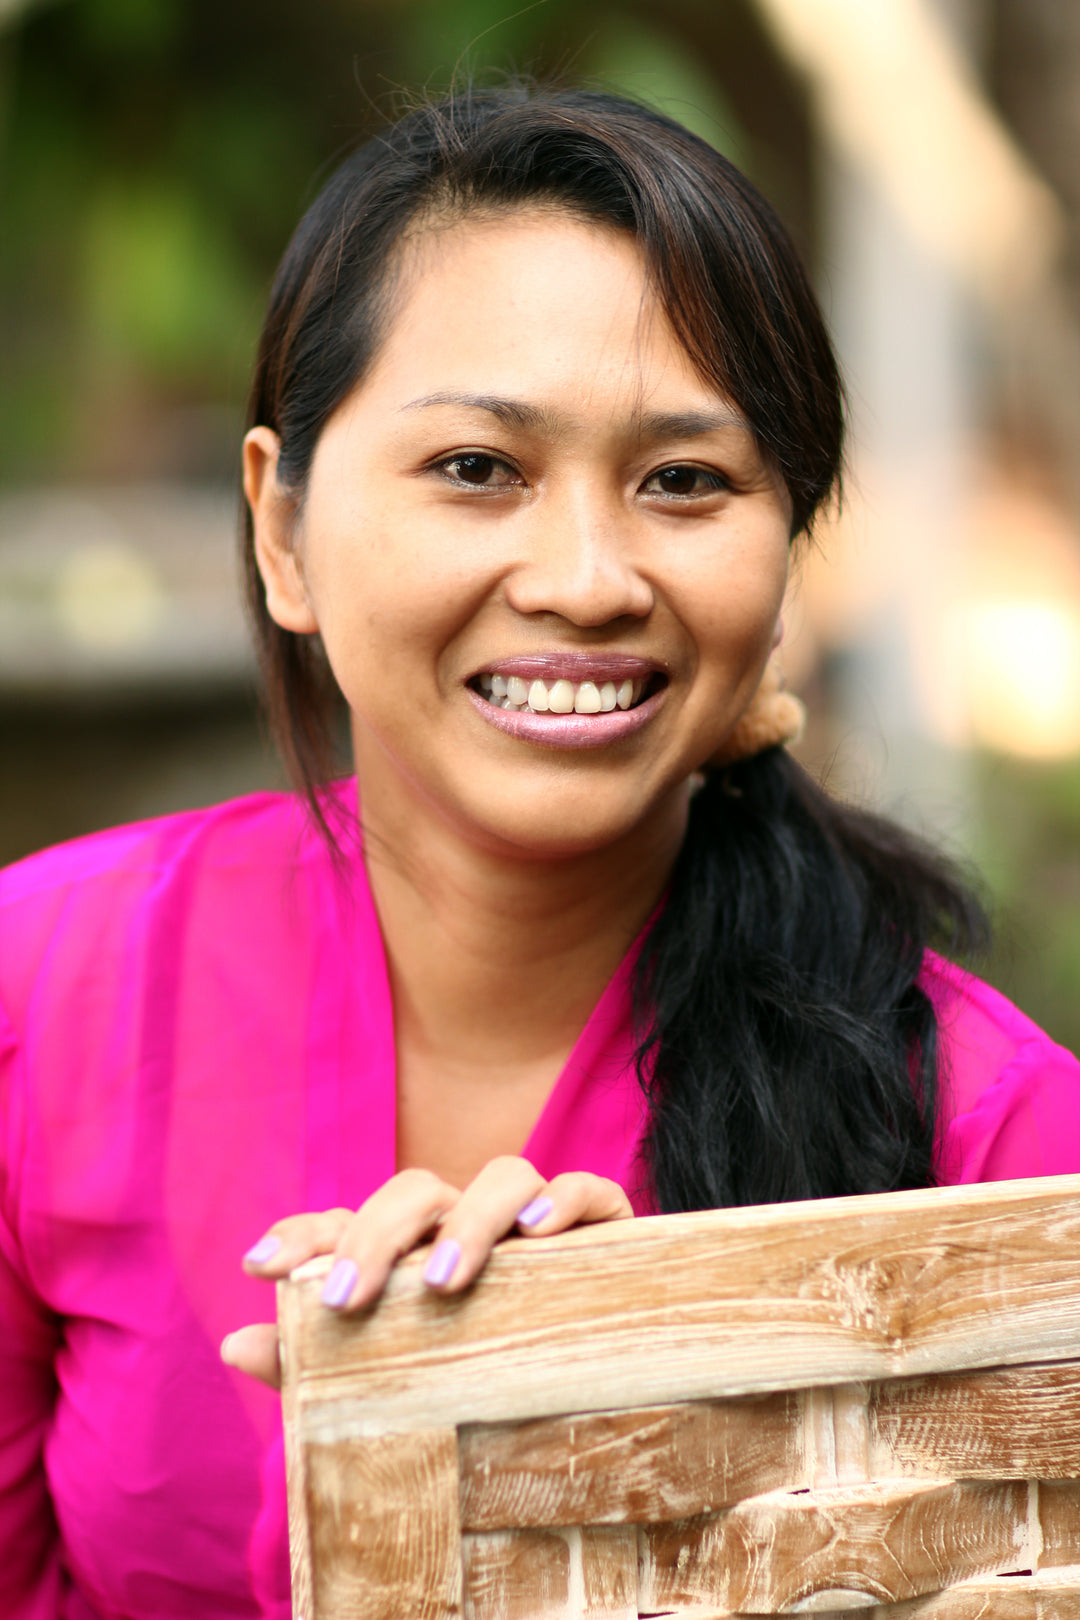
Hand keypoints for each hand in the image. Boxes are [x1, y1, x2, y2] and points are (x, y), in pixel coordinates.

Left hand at [221, 1157, 632, 1389]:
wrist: (599, 1401)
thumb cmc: (479, 1392)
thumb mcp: (395, 1390)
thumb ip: (320, 1368)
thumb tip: (235, 1343)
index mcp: (414, 1256)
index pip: (349, 1223)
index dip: (302, 1234)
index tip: (256, 1267)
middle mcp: (468, 1226)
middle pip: (417, 1190)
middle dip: (376, 1235)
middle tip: (347, 1299)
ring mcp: (535, 1225)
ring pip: (502, 1176)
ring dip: (468, 1221)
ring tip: (442, 1282)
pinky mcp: (604, 1231)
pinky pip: (590, 1190)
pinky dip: (565, 1199)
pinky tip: (540, 1235)